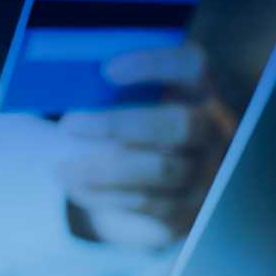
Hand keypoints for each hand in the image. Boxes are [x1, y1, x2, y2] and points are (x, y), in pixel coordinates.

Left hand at [57, 43, 235, 249]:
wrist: (160, 189)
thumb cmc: (135, 133)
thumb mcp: (134, 108)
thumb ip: (113, 94)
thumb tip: (67, 86)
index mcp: (200, 91)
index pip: (191, 66)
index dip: (154, 65)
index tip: (107, 71)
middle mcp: (214, 131)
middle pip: (179, 124)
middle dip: (118, 124)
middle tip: (68, 124)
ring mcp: (206, 174)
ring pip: (159, 169)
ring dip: (102, 168)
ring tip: (61, 166)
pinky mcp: (186, 210)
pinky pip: (145, 202)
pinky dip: (103, 193)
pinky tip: (74, 184)